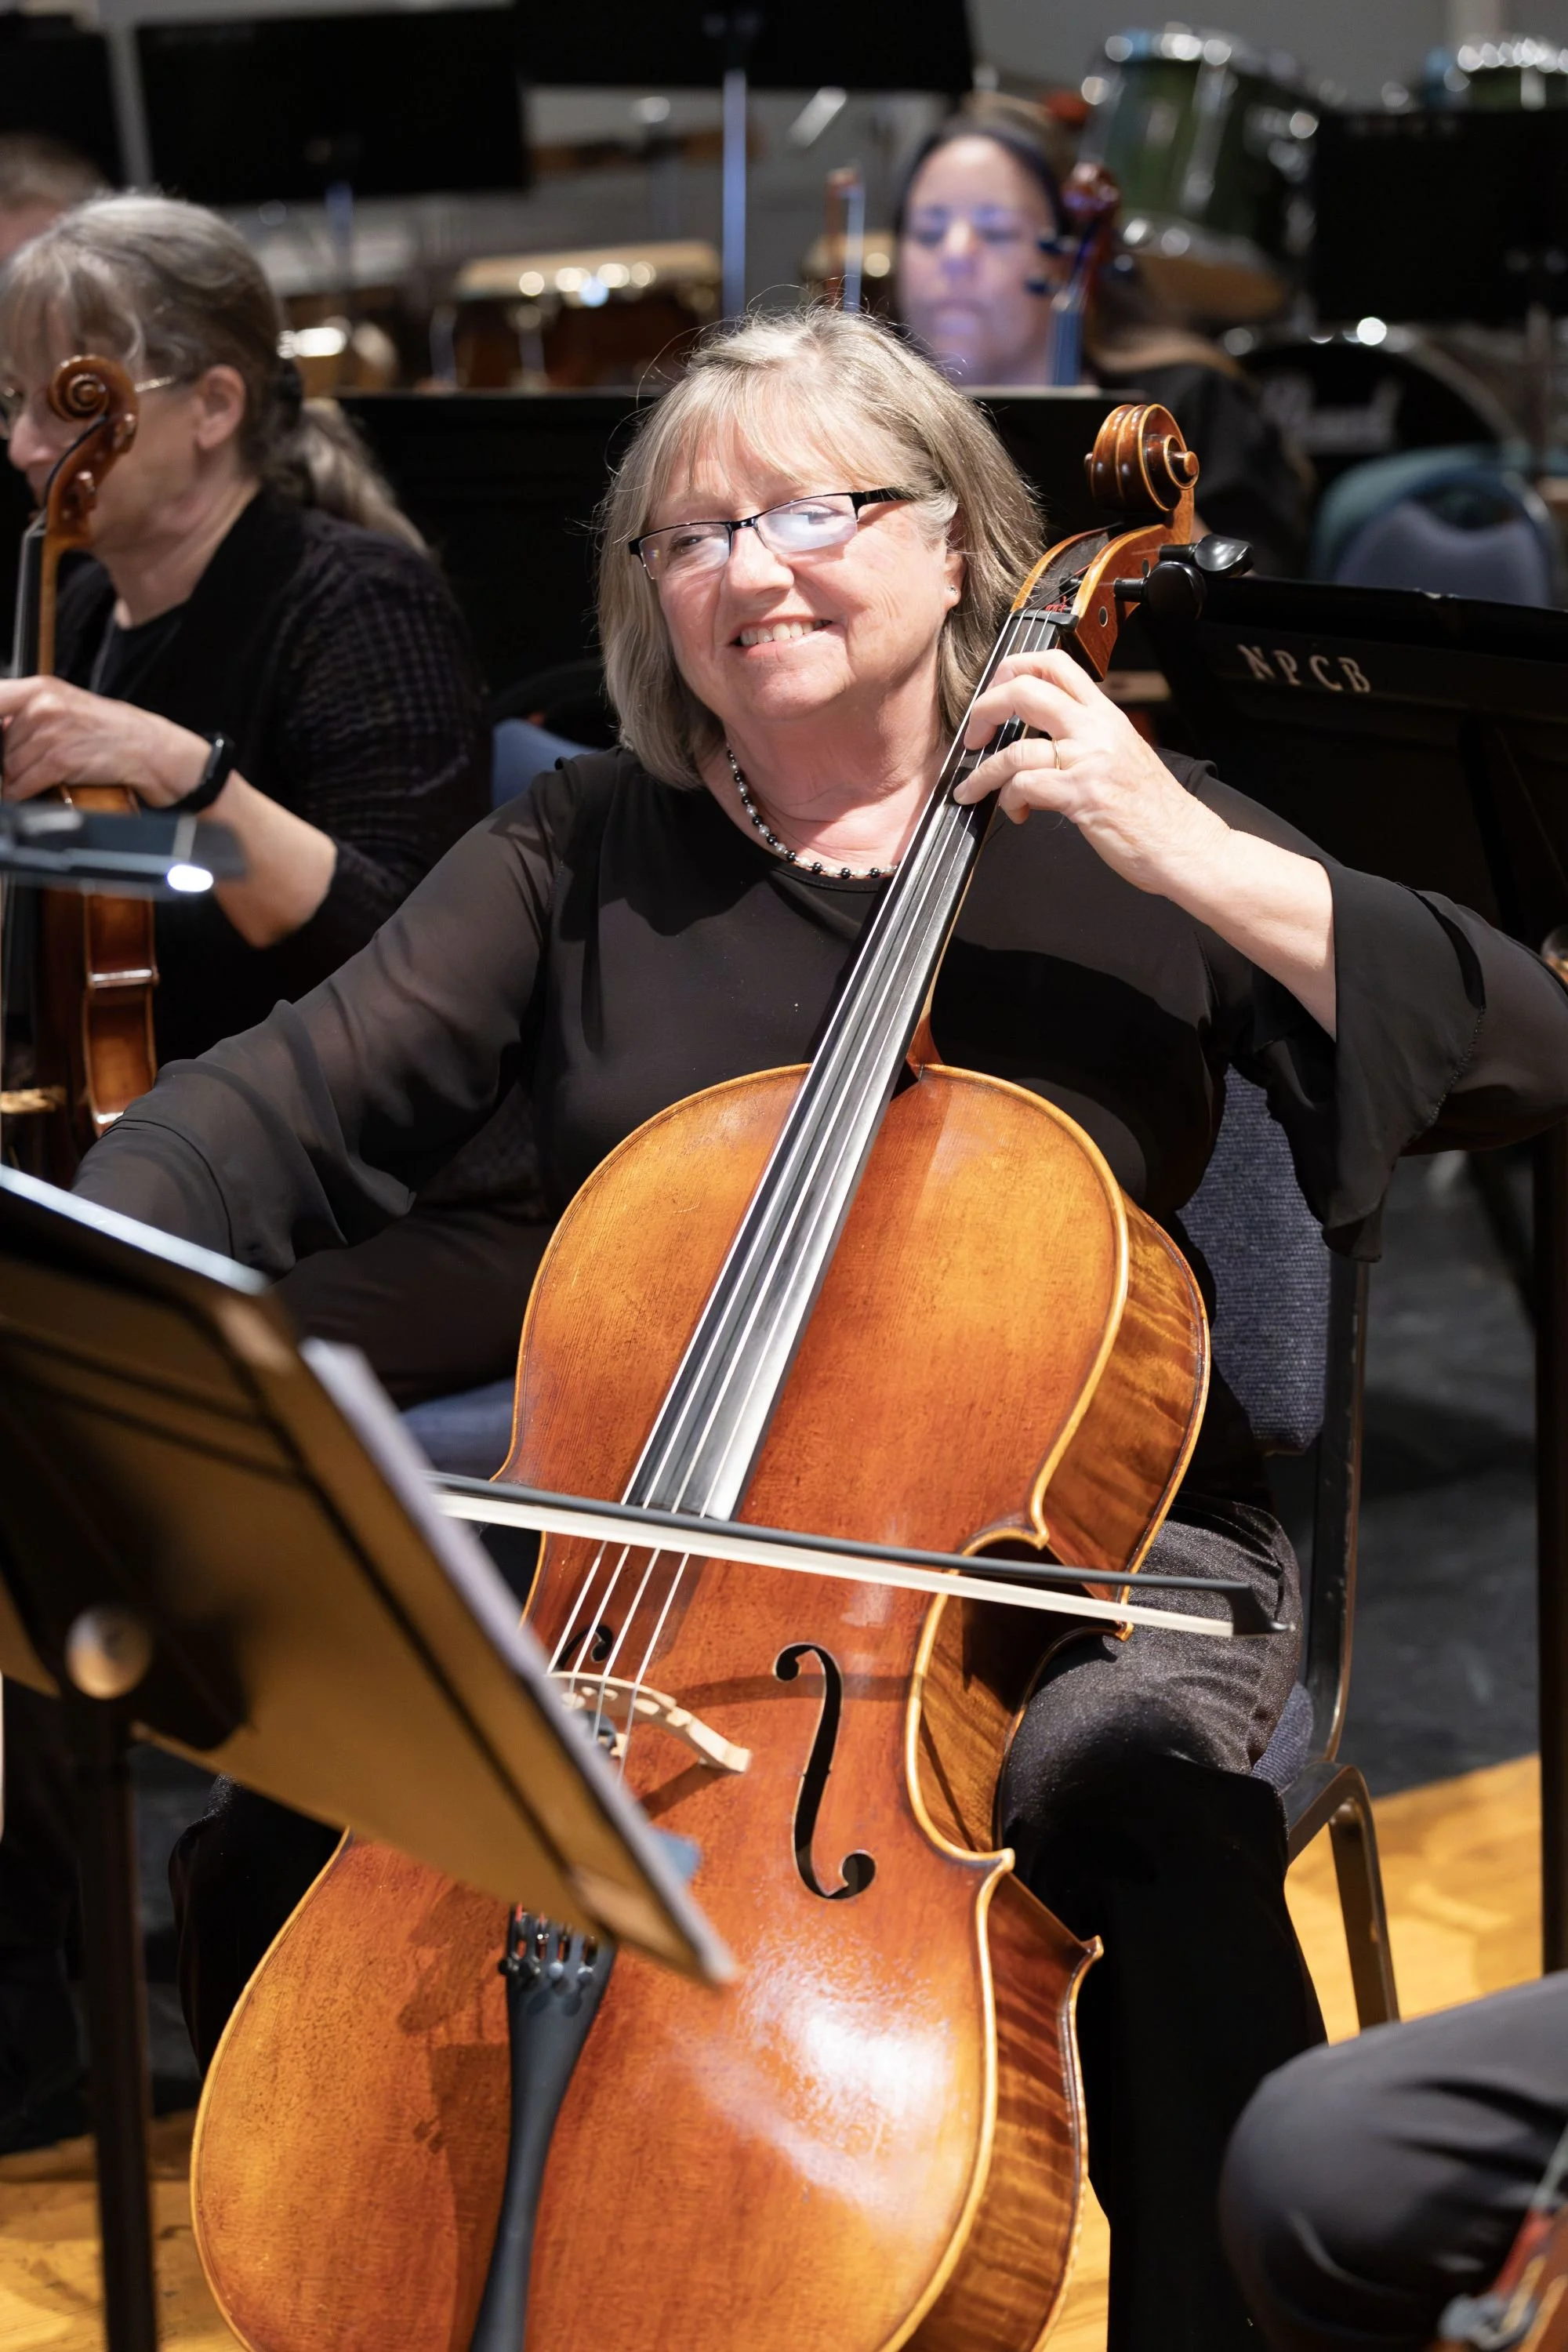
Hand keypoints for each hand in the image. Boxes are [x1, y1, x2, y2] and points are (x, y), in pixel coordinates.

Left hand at [0, 676, 208, 806]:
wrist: (150, 749)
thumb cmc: (111, 730)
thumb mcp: (66, 706)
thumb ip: (29, 712)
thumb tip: (0, 730)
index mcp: (41, 688)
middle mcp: (43, 706)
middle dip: (6, 758)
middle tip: (25, 764)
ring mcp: (51, 733)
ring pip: (8, 765)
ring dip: (15, 779)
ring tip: (31, 779)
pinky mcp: (60, 761)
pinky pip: (22, 784)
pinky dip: (21, 793)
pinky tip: (30, 792)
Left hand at [956, 647, 1337, 1034]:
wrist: (1187, 845)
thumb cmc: (1155, 811)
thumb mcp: (1123, 755)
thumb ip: (1086, 739)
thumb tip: (1044, 740)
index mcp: (1105, 715)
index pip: (1055, 664)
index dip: (1013, 668)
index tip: (993, 690)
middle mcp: (1096, 729)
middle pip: (1025, 690)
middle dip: (985, 709)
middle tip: (972, 736)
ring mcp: (1089, 761)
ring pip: (1016, 747)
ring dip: (983, 772)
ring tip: (973, 790)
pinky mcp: (1082, 796)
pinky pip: (1025, 785)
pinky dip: (1009, 799)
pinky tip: (1017, 812)